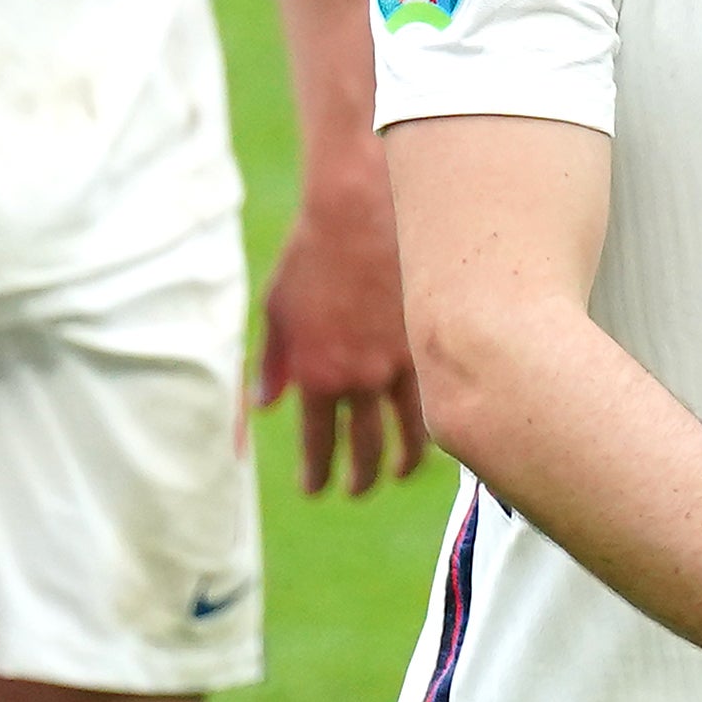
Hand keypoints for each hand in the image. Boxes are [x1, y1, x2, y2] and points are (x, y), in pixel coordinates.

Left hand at [255, 178, 430, 496]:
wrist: (359, 211)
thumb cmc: (310, 255)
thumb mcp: (278, 309)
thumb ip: (273, 363)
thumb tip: (265, 405)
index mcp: (315, 375)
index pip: (318, 444)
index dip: (317, 473)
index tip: (316, 489)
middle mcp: (358, 380)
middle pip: (364, 450)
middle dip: (359, 478)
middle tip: (357, 490)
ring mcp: (398, 365)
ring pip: (408, 433)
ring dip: (402, 461)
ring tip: (398, 472)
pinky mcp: (429, 343)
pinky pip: (436, 396)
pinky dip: (433, 421)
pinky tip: (433, 428)